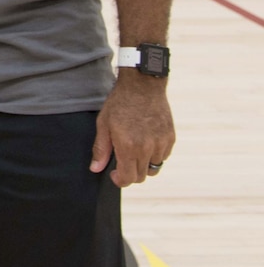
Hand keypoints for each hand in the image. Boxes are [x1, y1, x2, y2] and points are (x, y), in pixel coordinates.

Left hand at [91, 71, 174, 186]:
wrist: (143, 86)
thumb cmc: (119, 104)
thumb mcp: (104, 125)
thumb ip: (101, 149)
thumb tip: (96, 169)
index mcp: (129, 146)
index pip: (128, 178)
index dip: (120, 181)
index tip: (114, 175)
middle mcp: (147, 148)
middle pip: (141, 176)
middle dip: (130, 174)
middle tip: (121, 163)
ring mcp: (161, 143)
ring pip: (154, 168)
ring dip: (143, 165)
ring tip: (134, 150)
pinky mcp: (171, 138)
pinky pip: (163, 157)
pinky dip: (154, 155)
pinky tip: (145, 142)